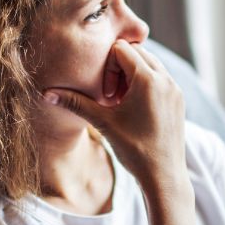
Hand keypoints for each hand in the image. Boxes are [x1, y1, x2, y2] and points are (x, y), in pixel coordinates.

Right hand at [43, 40, 188, 195]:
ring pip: (149, 64)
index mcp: (148, 79)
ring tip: (122, 103)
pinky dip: (145, 84)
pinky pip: (160, 78)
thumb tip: (46, 94)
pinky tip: (134, 109)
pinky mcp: (178, 98)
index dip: (106, 66)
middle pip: (136, 52)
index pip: (121, 48)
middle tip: (111, 97)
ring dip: (132, 75)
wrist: (164, 175)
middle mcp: (166, 78)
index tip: (105, 94)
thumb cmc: (133, 150)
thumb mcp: (102, 123)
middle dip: (119, 68)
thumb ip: (75, 103)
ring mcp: (175, 88)